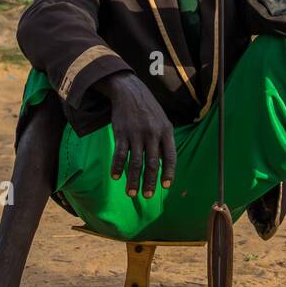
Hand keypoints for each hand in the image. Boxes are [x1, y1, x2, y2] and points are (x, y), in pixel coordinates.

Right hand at [98, 72, 176, 198]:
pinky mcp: (121, 132)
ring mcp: (136, 133)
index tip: (165, 186)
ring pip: (136, 162)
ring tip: (131, 193)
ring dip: (133, 180)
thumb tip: (162, 166)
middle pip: (152, 163)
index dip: (169, 172)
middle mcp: (152, 133)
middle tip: (147, 196)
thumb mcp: (162, 121)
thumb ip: (163, 141)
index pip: (170, 156)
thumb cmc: (148, 109)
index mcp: (166, 130)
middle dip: (149, 182)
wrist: (129, 90)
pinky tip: (115, 177)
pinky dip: (117, 167)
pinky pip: (119, 154)